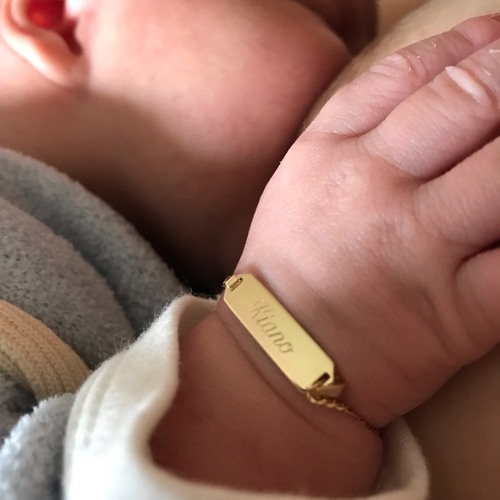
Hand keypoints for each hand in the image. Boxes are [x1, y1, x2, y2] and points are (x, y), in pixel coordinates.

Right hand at [237, 15, 499, 427]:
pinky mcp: (456, 314)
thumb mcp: (299, 180)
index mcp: (328, 152)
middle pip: (474, 100)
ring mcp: (417, 249)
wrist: (276, 360)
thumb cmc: (289, 268)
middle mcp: (372, 188)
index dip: (473, 47)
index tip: (499, 43)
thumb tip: (435, 83)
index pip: (413, 73)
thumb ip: (355, 126)